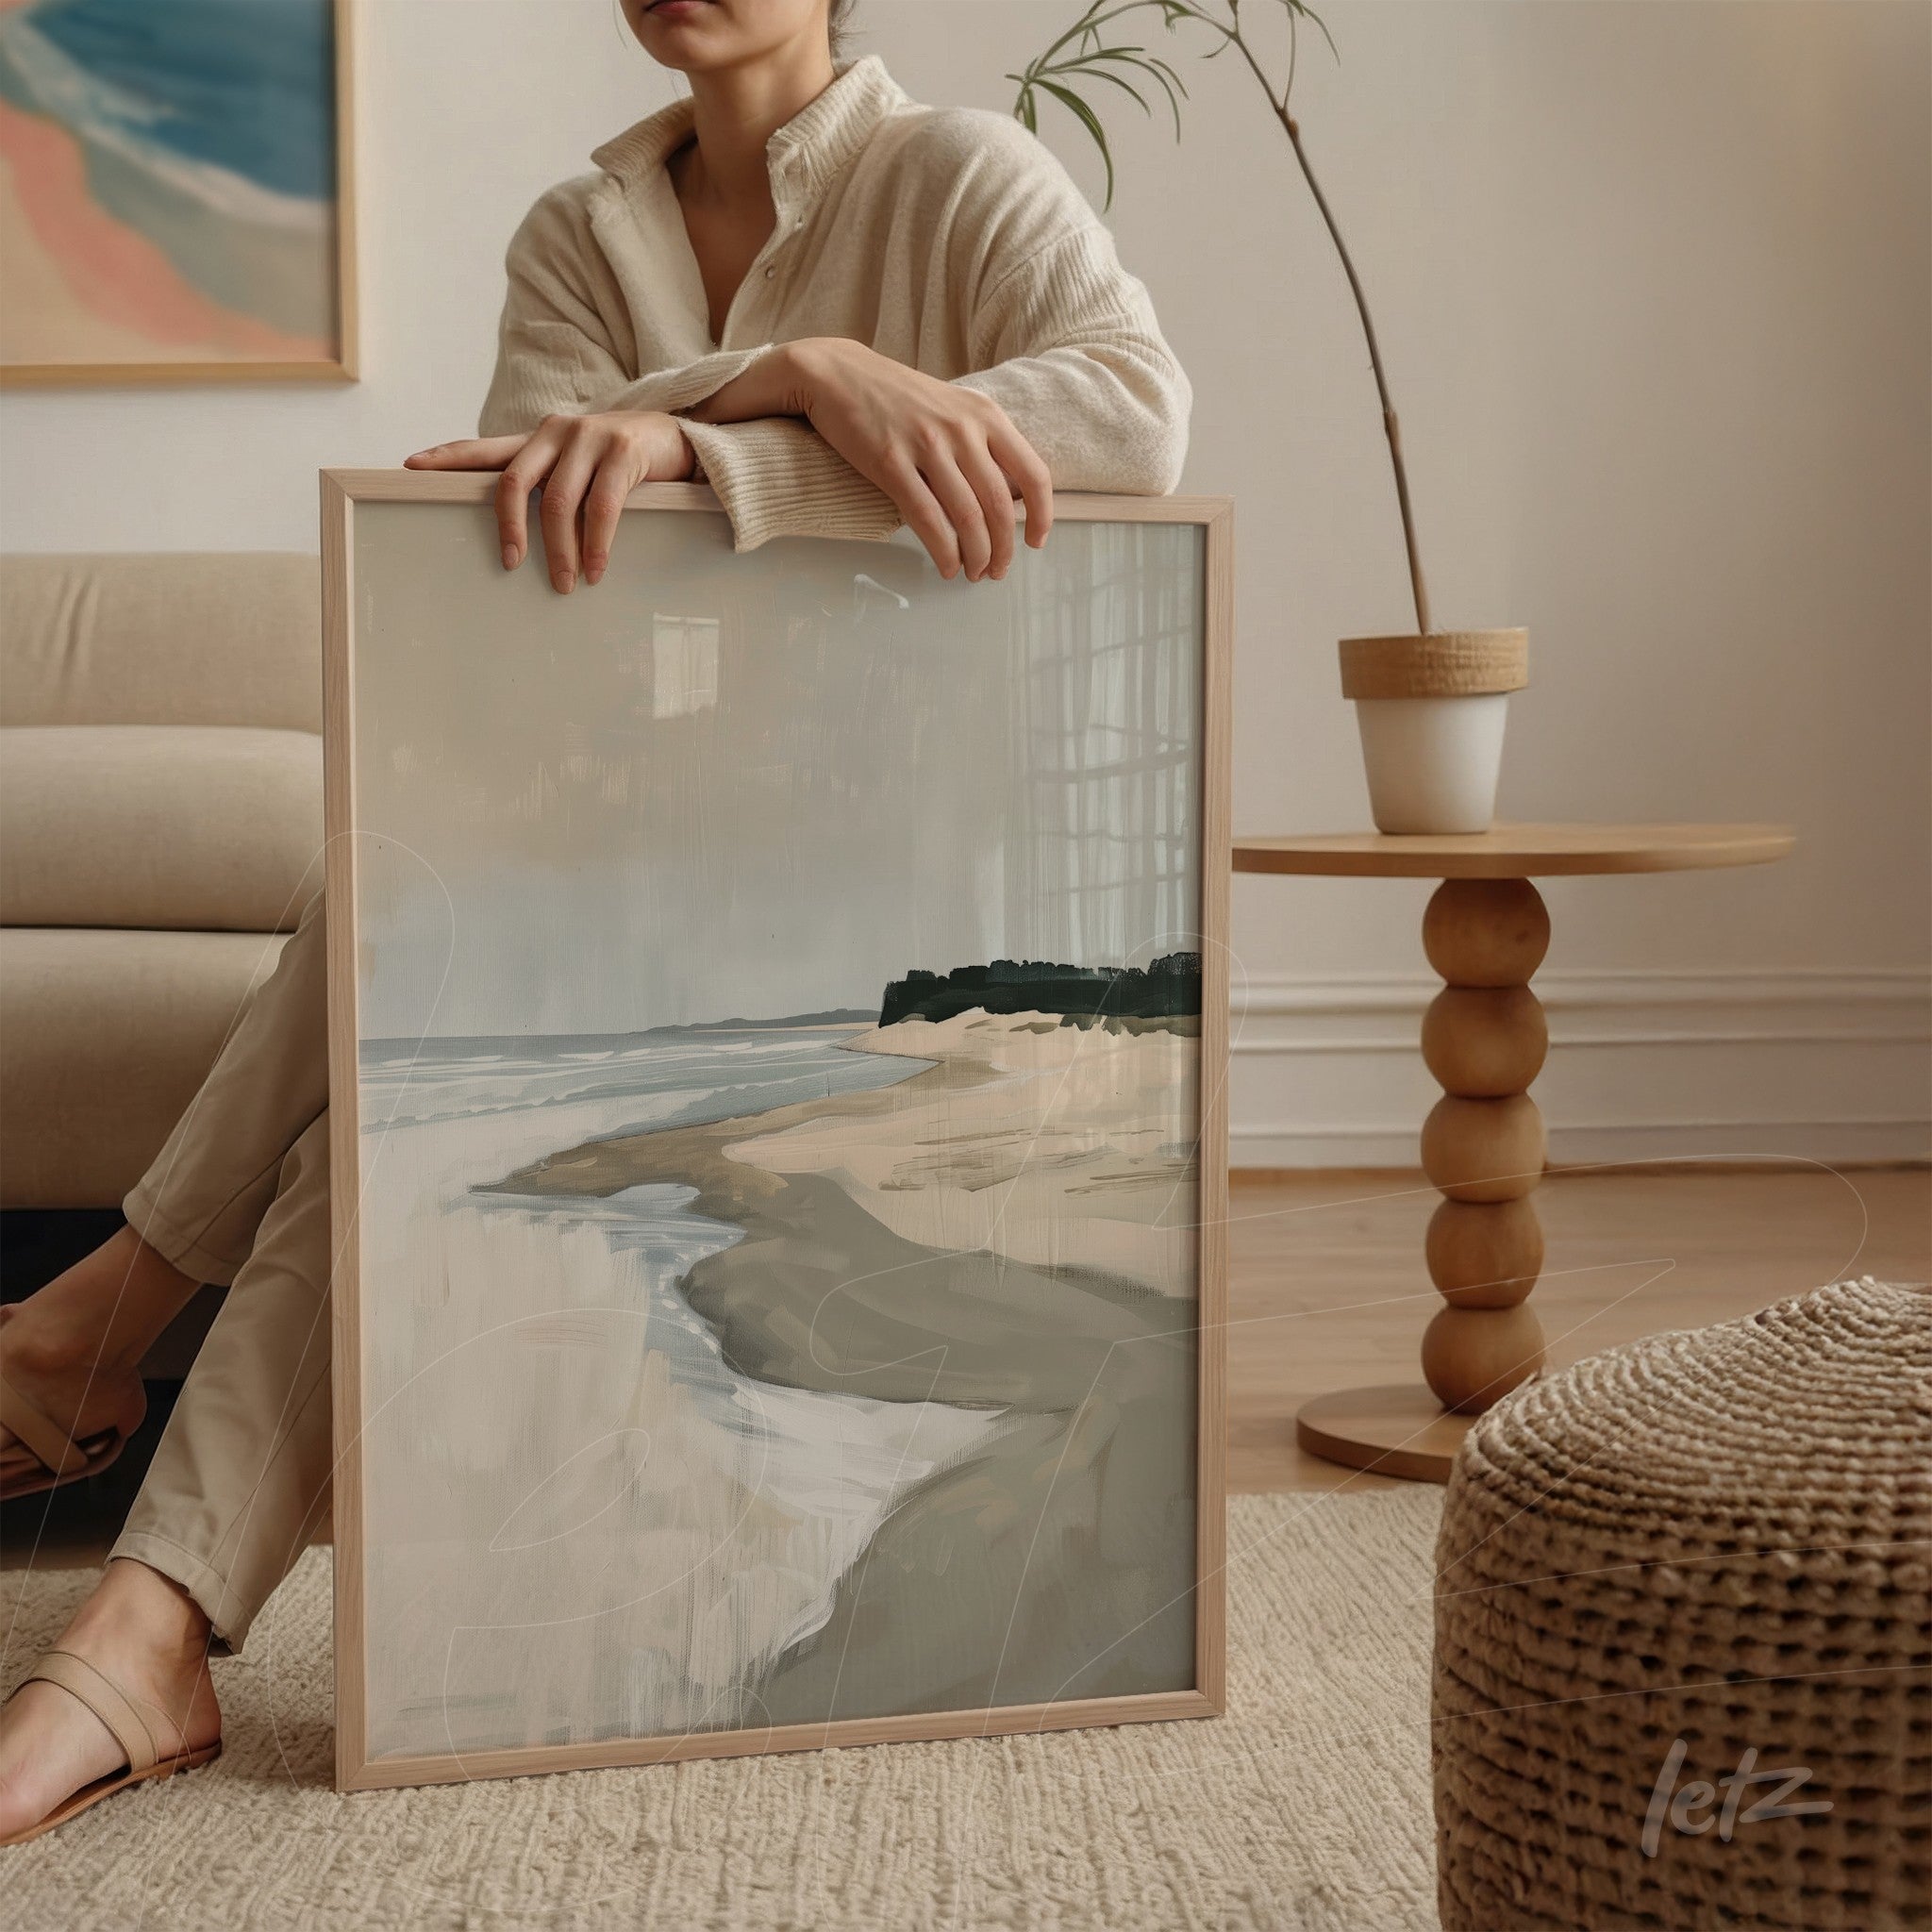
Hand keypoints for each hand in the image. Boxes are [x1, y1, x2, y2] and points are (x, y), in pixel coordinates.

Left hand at [404, 411, 695, 591]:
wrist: (678, 439)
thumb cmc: (623, 464)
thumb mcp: (580, 469)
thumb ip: (550, 487)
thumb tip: (517, 535)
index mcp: (540, 439)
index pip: (485, 449)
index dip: (447, 457)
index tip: (409, 466)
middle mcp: (556, 432)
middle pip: (514, 481)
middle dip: (509, 527)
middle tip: (509, 564)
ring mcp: (589, 438)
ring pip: (557, 501)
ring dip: (559, 549)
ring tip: (564, 584)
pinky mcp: (622, 452)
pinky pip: (601, 507)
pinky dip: (596, 544)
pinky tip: (595, 570)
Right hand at [691, 339, 1052, 581]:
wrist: (836, 373)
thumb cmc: (895, 398)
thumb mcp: (951, 407)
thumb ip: (980, 443)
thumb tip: (1005, 496)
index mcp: (984, 415)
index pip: (1032, 472)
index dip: (1042, 516)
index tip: (1036, 543)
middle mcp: (961, 429)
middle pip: (999, 505)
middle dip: (1003, 549)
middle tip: (996, 572)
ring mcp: (926, 444)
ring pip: (967, 517)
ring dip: (975, 556)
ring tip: (972, 574)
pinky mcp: (890, 462)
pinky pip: (927, 519)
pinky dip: (943, 551)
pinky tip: (945, 566)